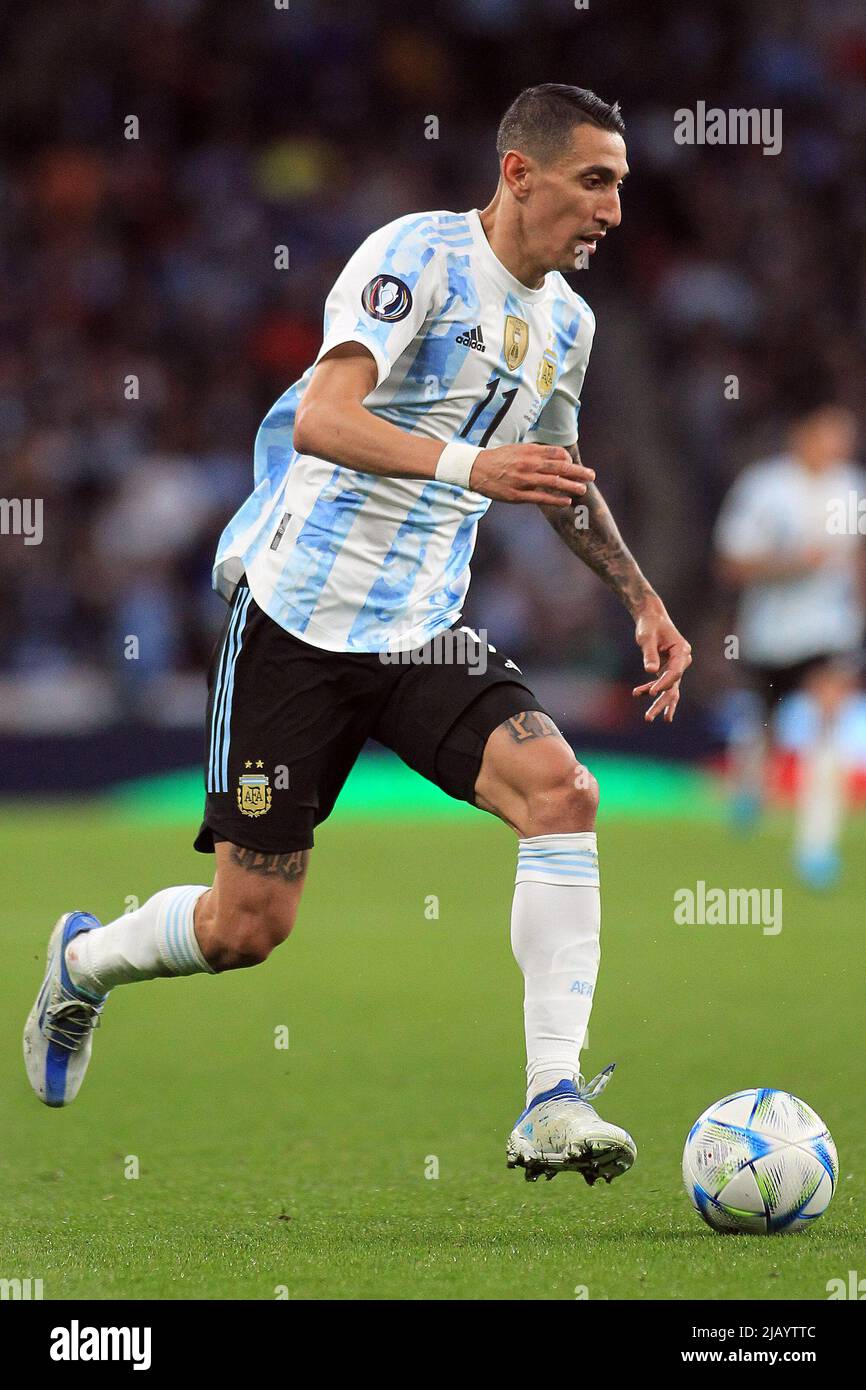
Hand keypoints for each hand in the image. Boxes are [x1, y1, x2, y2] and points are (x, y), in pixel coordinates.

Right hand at [469, 444, 594, 505]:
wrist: (476, 469)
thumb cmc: (498, 459)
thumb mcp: (517, 448)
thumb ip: (535, 452)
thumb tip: (555, 456)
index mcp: (529, 451)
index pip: (556, 453)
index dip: (568, 460)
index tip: (573, 465)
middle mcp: (529, 464)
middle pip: (559, 467)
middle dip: (578, 472)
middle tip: (591, 475)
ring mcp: (524, 480)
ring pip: (553, 483)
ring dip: (571, 486)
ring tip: (583, 490)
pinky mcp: (518, 495)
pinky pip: (541, 498)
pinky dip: (556, 499)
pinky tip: (567, 501)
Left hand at [631, 600, 691, 722]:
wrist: (651, 617)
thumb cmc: (650, 625)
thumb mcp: (647, 637)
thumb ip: (649, 653)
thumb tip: (651, 671)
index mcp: (682, 651)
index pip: (675, 671)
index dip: (663, 683)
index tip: (651, 692)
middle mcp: (682, 660)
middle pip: (674, 685)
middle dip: (662, 703)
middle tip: (649, 717)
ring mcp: (676, 666)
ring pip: (670, 689)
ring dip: (659, 703)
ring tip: (648, 718)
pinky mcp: (668, 669)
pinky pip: (663, 685)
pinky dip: (652, 691)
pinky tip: (640, 696)